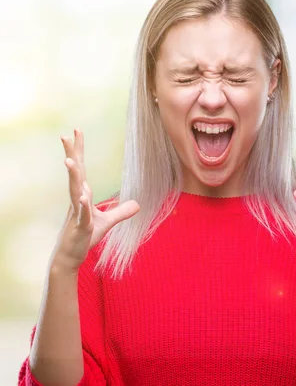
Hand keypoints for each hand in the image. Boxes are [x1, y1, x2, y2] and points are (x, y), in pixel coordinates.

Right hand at [52, 129, 139, 271]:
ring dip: (73, 176)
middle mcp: (77, 200)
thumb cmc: (84, 236)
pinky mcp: (80, 226)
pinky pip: (82, 214)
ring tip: (69, 160)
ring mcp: (77, 212)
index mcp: (83, 195)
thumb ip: (121, 211)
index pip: (81, 169)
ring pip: (75, 190)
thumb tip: (138, 204)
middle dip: (72, 154)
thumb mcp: (108, 222)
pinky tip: (84, 197)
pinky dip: (83, 206)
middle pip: (75, 173)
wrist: (72, 256)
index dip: (79, 150)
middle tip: (65, 135)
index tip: (76, 131)